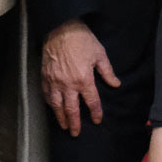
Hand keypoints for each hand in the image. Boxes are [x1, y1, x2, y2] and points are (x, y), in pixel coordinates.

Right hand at [41, 20, 120, 135]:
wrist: (61, 29)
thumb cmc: (82, 40)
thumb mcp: (100, 54)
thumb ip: (107, 72)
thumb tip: (116, 84)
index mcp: (84, 80)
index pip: (92, 102)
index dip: (96, 113)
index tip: (97, 120)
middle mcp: (68, 84)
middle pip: (72, 109)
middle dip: (75, 123)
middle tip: (76, 133)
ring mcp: (55, 81)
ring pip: (57, 105)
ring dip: (60, 117)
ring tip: (63, 126)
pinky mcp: (45, 76)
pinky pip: (47, 94)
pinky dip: (49, 104)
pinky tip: (52, 108)